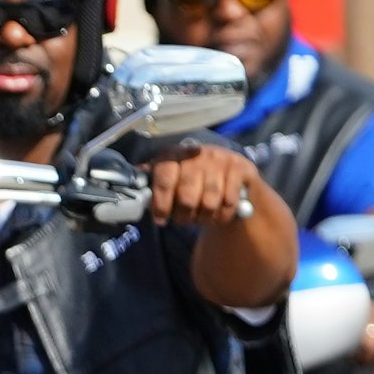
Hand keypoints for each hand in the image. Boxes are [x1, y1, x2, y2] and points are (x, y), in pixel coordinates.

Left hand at [145, 141, 265, 231]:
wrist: (234, 179)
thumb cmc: (195, 183)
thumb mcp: (172, 180)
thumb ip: (155, 186)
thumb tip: (133, 191)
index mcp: (174, 155)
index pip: (164, 179)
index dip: (161, 203)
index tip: (160, 219)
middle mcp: (196, 153)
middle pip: (187, 196)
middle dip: (184, 215)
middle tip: (184, 220)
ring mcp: (220, 159)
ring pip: (209, 202)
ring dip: (204, 217)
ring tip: (201, 217)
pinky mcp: (240, 167)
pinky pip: (229, 200)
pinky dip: (223, 214)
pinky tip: (219, 213)